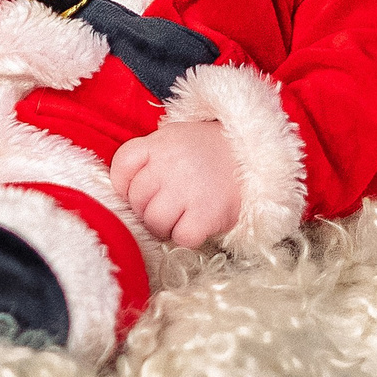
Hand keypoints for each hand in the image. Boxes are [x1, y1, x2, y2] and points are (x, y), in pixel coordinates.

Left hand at [111, 121, 243, 247]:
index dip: (125, 184)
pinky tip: (197, 223)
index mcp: (159, 143)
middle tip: (168, 205)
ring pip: (154, 222)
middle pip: (136, 199)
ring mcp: (188, 189)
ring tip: (181, 217)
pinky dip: (186, 236)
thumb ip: (148, 158)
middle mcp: (170, 165)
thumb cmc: (208, 152)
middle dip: (147, 209)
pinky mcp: (207, 213)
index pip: (122, 165)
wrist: (254, 155)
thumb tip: (125, 191)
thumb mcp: (174, 139)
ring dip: (165, 226)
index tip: (143, 189)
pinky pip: (181, 237)